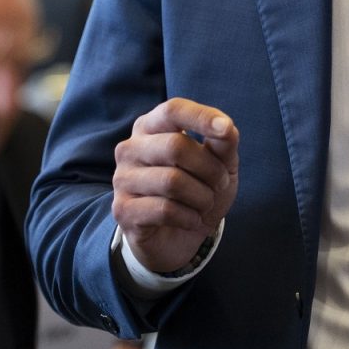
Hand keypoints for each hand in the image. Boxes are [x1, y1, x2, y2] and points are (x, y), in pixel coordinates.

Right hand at [112, 97, 238, 274]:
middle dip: (210, 169)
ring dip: (202, 197)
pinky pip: (165, 210)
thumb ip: (223, 143)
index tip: (226, 128)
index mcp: (151, 126)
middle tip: (220, 184)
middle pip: (176, 146)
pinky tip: (191, 219)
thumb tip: (226, 128)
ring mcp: (122, 178)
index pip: (173, 110)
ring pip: (172, 181)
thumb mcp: (219, 164)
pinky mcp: (122, 210)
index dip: (200, 117)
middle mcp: (130, 148)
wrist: (176, 237)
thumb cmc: (196, 189)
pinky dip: (189, 217)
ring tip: (205, 203)